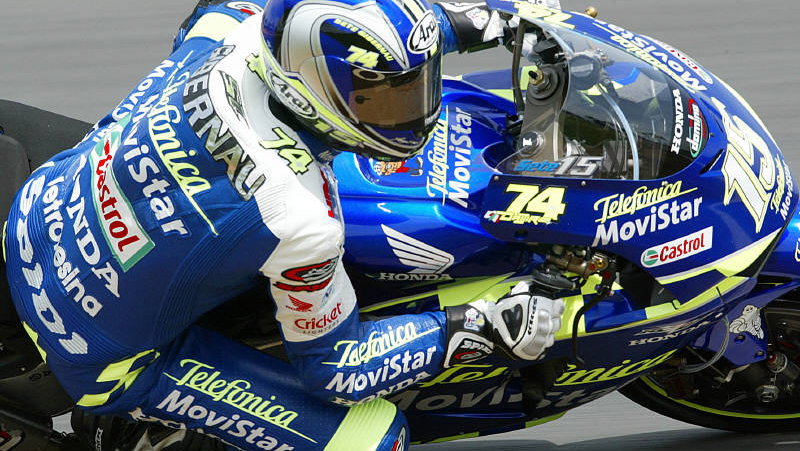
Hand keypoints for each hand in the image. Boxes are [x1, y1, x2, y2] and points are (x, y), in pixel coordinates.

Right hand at [443, 281, 564, 365]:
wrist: (490, 331)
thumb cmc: (501, 314)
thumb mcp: (514, 297)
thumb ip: (525, 291)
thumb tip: (531, 285)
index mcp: (541, 311)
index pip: (558, 307)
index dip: (557, 306)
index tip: (555, 305)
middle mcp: (544, 326)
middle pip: (557, 323)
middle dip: (552, 320)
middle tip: (544, 317)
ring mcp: (540, 340)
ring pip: (552, 337)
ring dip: (547, 333)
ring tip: (538, 330)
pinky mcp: (534, 351)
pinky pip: (544, 348)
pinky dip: (540, 344)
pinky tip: (534, 339)